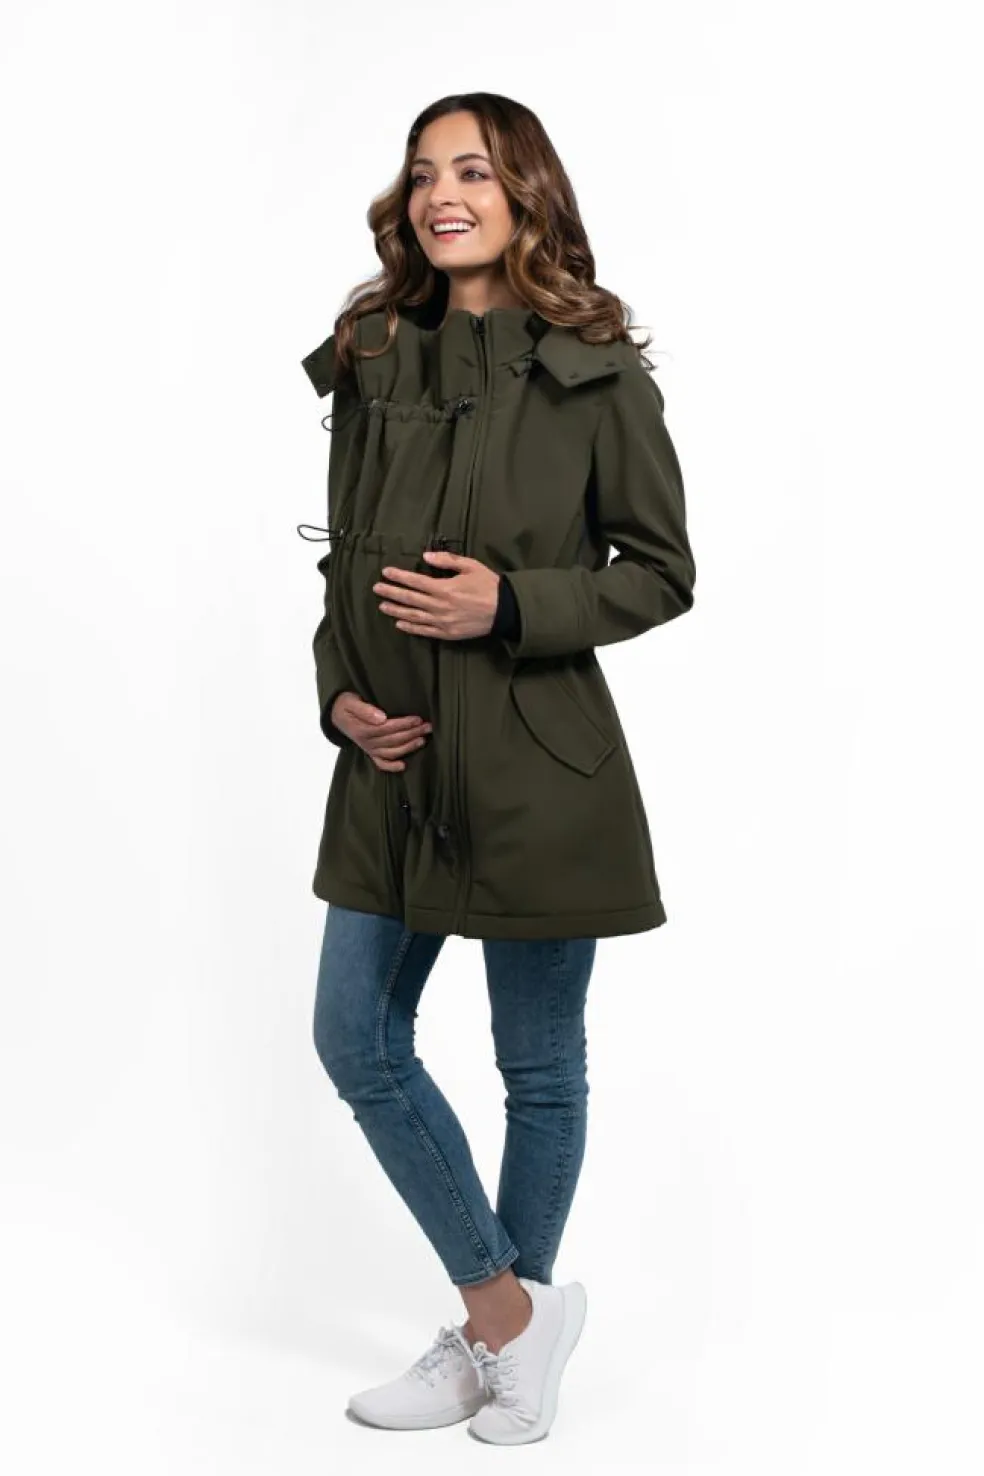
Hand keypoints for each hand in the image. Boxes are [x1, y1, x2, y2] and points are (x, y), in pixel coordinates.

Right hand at [330, 691, 432, 771]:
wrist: (336, 714)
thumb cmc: (345, 705)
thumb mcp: (350, 702)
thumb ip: (365, 710)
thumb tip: (381, 717)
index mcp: (362, 730)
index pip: (387, 728)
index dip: (403, 724)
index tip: (418, 719)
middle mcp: (366, 742)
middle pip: (393, 739)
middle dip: (412, 734)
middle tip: (428, 727)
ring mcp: (368, 749)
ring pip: (391, 752)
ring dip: (408, 747)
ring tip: (423, 740)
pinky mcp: (370, 753)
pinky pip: (381, 763)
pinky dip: (391, 767)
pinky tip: (403, 766)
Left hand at [372, 550, 499, 639]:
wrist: (504, 611)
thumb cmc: (488, 585)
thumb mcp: (470, 566)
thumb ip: (447, 560)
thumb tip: (426, 555)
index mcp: (444, 588)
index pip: (415, 581)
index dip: (398, 576)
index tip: (385, 572)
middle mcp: (439, 606)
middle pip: (409, 599)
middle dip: (391, 593)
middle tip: (377, 589)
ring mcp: (442, 622)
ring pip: (413, 617)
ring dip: (396, 611)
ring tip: (383, 606)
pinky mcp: (447, 633)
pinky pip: (424, 631)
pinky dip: (410, 628)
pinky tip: (400, 624)